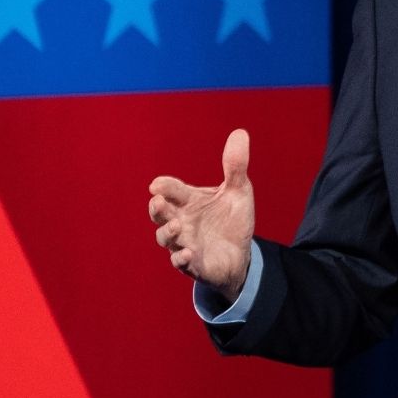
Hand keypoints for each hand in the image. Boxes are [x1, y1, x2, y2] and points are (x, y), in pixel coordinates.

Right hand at [149, 129, 254, 303]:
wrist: (240, 254)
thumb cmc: (231, 220)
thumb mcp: (238, 191)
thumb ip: (236, 166)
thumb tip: (240, 132)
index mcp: (189, 202)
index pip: (172, 191)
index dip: (165, 186)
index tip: (158, 184)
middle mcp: (181, 221)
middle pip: (160, 215)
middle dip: (157, 209)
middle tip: (157, 201)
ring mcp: (184, 243)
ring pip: (166, 239)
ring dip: (168, 233)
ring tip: (177, 226)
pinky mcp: (194, 265)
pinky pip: (182, 263)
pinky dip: (182, 259)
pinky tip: (189, 253)